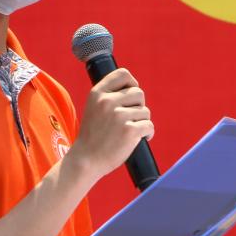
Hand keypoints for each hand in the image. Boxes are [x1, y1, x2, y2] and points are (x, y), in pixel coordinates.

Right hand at [68, 67, 153, 181]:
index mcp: (97, 93)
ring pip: (145, 111)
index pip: (123, 74)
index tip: (131, 96)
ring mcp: (119, 116)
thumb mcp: (93, 108)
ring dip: (142, 122)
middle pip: (139, 93)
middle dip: (139, 106)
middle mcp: (107, 101)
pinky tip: (140, 138)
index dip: (132, 83)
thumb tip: (134, 88)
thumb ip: (108, 96)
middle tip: (131, 119)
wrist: (86, 160)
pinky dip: (148, 133)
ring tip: (130, 131)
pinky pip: (149, 126)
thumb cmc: (92, 136)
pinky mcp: (129, 131)